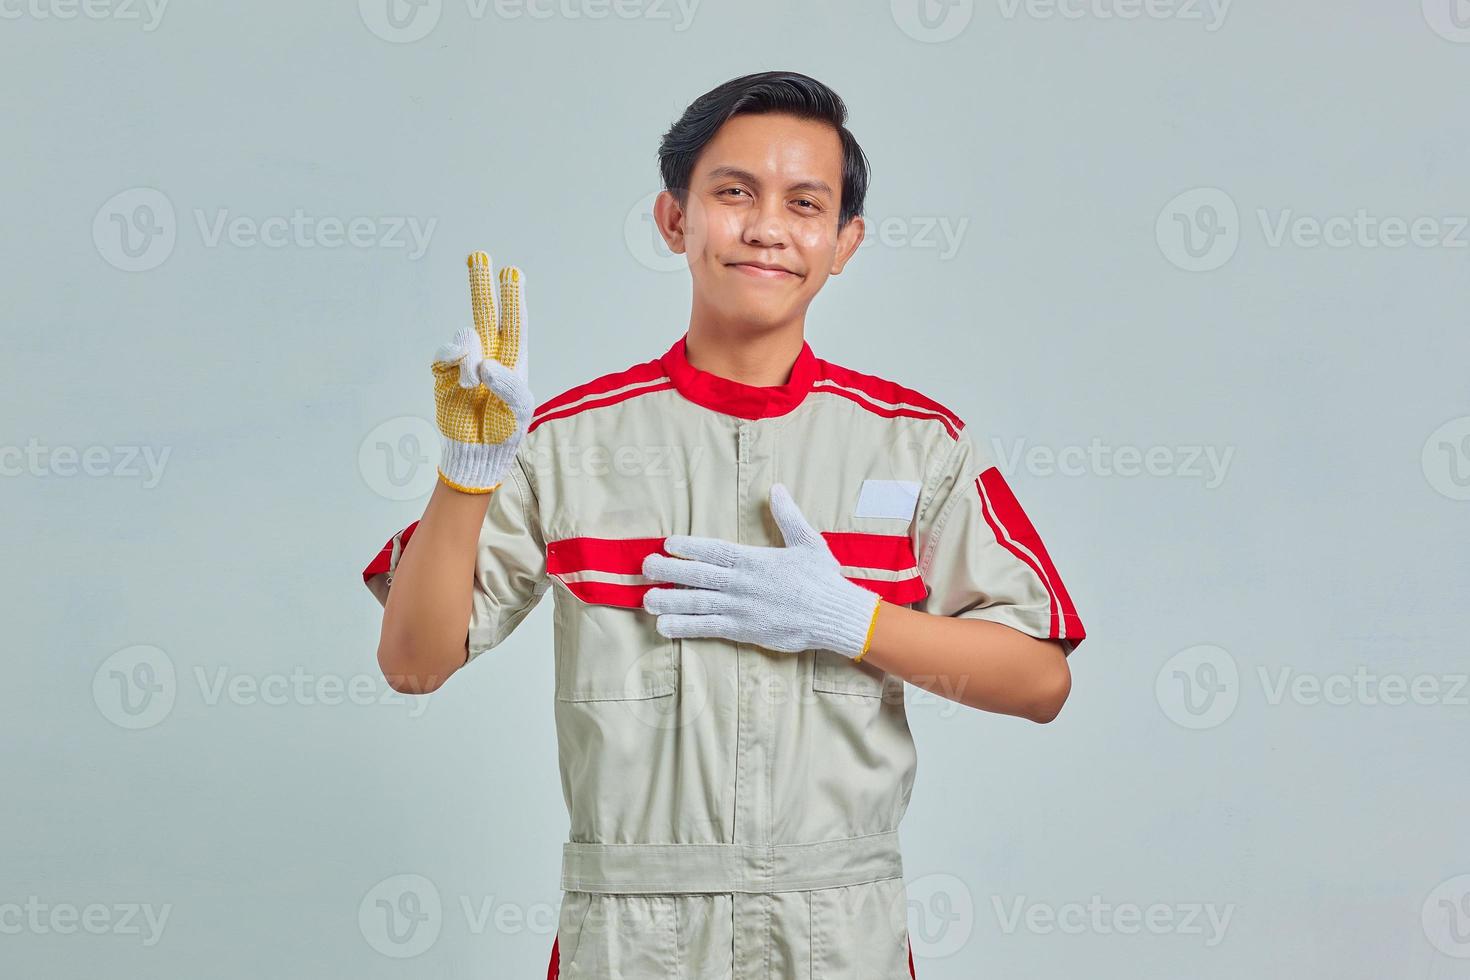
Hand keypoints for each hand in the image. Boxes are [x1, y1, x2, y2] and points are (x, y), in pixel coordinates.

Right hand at [431, 250, 535, 493]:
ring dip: (471, 352)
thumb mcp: (519, 408)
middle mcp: (489, 353)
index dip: (513, 297)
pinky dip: (453, 360)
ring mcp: (465, 362)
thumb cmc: (505, 429)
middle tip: (479, 255)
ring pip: (465, 335)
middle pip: (485, 311)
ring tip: (476, 380)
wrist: (476, 452)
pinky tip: (462, 375)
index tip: (513, 272)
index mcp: (514, 359)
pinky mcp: (443, 373)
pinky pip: (444, 354)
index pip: (514, 321)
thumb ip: (508, 383)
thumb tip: (484, 362)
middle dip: (482, 284)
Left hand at [641, 483, 882, 659]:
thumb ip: (788, 516)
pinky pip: (708, 628)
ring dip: (670, 600)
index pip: (714, 550)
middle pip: (697, 575)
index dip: (689, 546)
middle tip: (645, 567)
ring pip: (697, 602)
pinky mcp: (743, 630)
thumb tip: (777, 488)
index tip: (668, 543)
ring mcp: (740, 607)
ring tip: (646, 599)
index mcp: (754, 559)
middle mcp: (742, 582)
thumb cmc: (822, 578)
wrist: (834, 614)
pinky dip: (685, 628)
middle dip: (668, 570)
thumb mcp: (807, 541)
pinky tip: (665, 627)